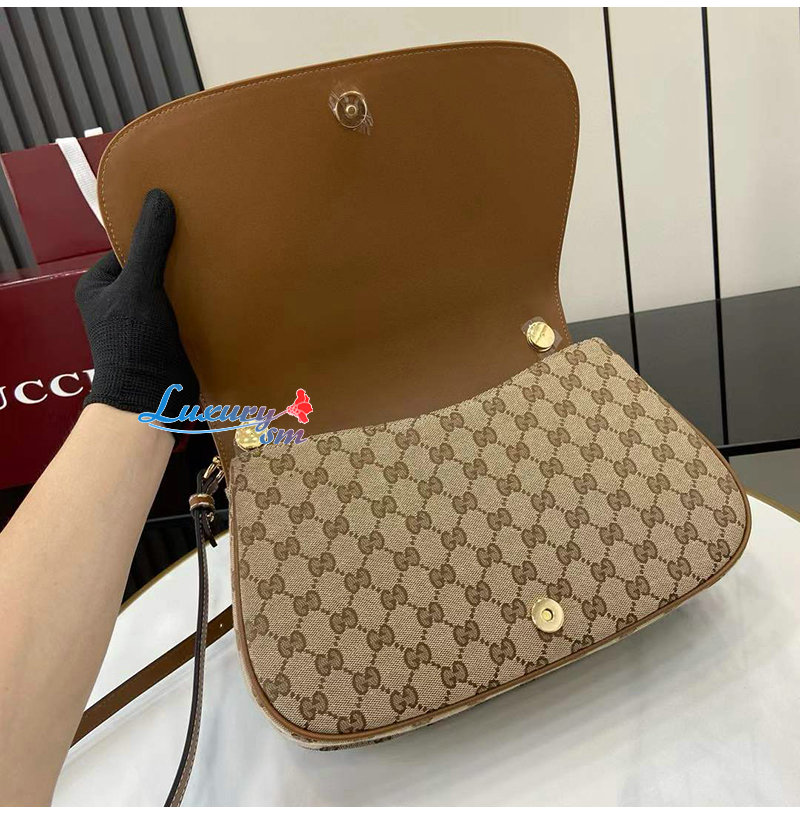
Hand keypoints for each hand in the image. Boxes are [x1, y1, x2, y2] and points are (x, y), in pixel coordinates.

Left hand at [76, 189, 198, 416]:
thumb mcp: (139, 286)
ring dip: (191, 283)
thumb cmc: (134, 341)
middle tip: (205, 241)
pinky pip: (183, 311)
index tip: (182, 222)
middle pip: (151, 267)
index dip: (153, 235)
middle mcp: (117, 303)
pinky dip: (199, 304)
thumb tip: (159, 196)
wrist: (151, 399)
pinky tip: (220, 293)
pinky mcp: (165, 338)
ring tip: (218, 265)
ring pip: (170, 290)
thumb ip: (150, 244)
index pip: (129, 248)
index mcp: (98, 286)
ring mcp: (142, 322)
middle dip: (176, 259)